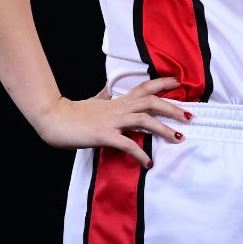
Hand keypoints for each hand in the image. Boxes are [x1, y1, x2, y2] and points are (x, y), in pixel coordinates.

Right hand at [30, 76, 187, 166]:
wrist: (52, 119)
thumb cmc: (72, 113)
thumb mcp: (93, 102)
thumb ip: (104, 97)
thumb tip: (107, 89)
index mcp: (117, 101)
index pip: (144, 88)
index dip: (162, 83)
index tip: (178, 81)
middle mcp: (118, 108)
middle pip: (151, 102)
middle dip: (172, 108)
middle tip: (190, 116)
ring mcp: (111, 121)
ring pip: (144, 119)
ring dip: (164, 129)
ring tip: (179, 138)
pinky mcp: (103, 135)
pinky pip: (126, 144)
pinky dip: (140, 153)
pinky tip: (148, 162)